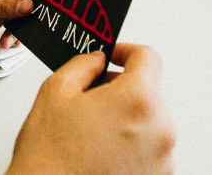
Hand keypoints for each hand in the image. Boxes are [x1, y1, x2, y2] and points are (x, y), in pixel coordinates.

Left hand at [0, 0, 32, 47]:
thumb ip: (2, 5)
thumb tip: (28, 5)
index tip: (42, 2)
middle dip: (30, 11)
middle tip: (36, 24)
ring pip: (21, 13)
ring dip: (21, 26)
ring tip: (13, 39)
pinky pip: (12, 25)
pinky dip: (13, 34)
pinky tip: (5, 42)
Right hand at [8, 44, 174, 173]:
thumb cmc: (49, 158)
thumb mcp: (56, 91)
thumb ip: (83, 65)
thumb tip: (96, 60)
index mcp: (138, 100)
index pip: (148, 58)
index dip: (126, 51)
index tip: (113, 56)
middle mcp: (159, 130)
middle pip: (149, 90)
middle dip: (122, 88)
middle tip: (92, 96)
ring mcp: (162, 159)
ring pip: (149, 121)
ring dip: (126, 117)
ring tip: (92, 130)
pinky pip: (149, 149)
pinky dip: (130, 144)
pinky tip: (101, 150)